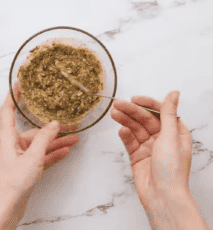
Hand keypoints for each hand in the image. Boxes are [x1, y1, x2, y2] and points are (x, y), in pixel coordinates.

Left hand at [0, 83, 79, 229]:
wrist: (7, 210)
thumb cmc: (13, 182)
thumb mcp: (32, 157)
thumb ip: (44, 139)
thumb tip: (54, 123)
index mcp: (8, 137)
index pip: (7, 109)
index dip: (13, 95)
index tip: (21, 83)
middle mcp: (13, 143)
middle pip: (34, 130)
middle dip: (53, 126)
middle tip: (69, 121)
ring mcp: (20, 156)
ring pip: (41, 144)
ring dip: (57, 141)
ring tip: (76, 136)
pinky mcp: (26, 167)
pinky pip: (42, 156)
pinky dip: (53, 153)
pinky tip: (66, 150)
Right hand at [110, 91, 192, 206]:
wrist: (162, 197)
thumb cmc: (172, 170)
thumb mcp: (171, 136)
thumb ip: (168, 113)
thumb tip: (173, 93)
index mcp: (175, 132)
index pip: (159, 112)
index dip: (147, 104)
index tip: (134, 99)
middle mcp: (162, 138)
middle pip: (144, 119)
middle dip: (131, 111)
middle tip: (118, 105)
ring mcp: (149, 146)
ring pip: (135, 128)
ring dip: (125, 120)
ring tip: (114, 113)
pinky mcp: (137, 155)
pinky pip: (130, 141)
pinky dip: (125, 135)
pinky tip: (121, 131)